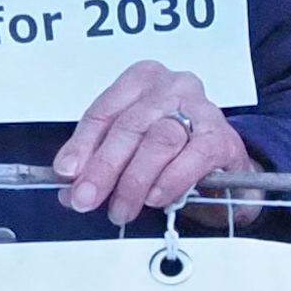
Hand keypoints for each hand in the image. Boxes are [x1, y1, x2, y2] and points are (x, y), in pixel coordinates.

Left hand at [54, 61, 248, 225]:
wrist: (224, 165)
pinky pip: (194, 156)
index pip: (104, 111)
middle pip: (130, 125)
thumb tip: (71, 190)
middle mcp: (171, 88)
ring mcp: (201, 109)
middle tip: (86, 199)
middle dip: (104, 167)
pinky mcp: (223, 137)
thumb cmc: (174, 150)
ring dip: (134, 181)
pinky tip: (156, 197)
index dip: (81, 145)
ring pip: (160, 140)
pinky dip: (171, 180)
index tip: (67, 173)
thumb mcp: (130, 150)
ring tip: (122, 208)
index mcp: (141, 82)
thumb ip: (99, 164)